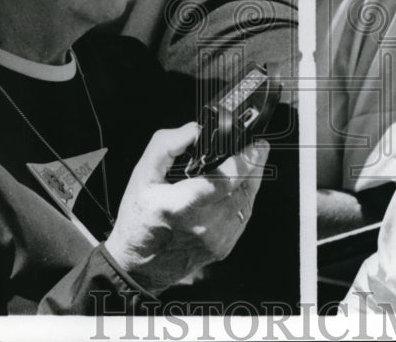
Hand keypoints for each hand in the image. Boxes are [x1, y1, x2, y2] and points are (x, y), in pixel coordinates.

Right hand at [104, 123, 268, 293]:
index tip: (255, 143)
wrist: (138, 265)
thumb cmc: (139, 218)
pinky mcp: (223, 248)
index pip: (226, 179)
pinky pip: (243, 217)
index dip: (246, 159)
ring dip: (252, 180)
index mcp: (181, 205)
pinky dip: (244, 199)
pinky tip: (239, 187)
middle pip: (243, 188)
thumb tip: (194, 131)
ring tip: (250, 163)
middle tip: (257, 147)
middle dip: (254, 164)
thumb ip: (165, 146)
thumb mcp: (142, 175)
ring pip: (247, 201)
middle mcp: (203, 225)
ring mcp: (216, 240)